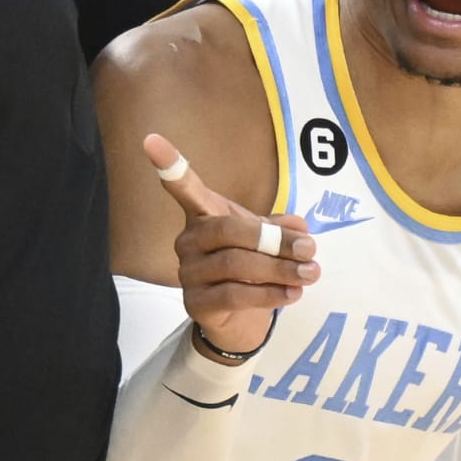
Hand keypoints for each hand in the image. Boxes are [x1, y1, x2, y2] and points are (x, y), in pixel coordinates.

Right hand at [143, 133, 316, 358]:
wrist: (239, 321)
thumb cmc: (251, 269)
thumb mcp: (269, 241)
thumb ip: (284, 229)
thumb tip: (299, 227)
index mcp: (203, 215)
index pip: (184, 188)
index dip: (168, 164)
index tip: (150, 139)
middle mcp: (189, 241)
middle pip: (227, 231)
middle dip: (273, 241)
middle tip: (308, 250)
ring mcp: (188, 273)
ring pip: (236, 266)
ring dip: (280, 270)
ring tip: (309, 273)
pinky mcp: (196, 305)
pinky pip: (235, 295)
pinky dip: (269, 294)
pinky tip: (292, 294)